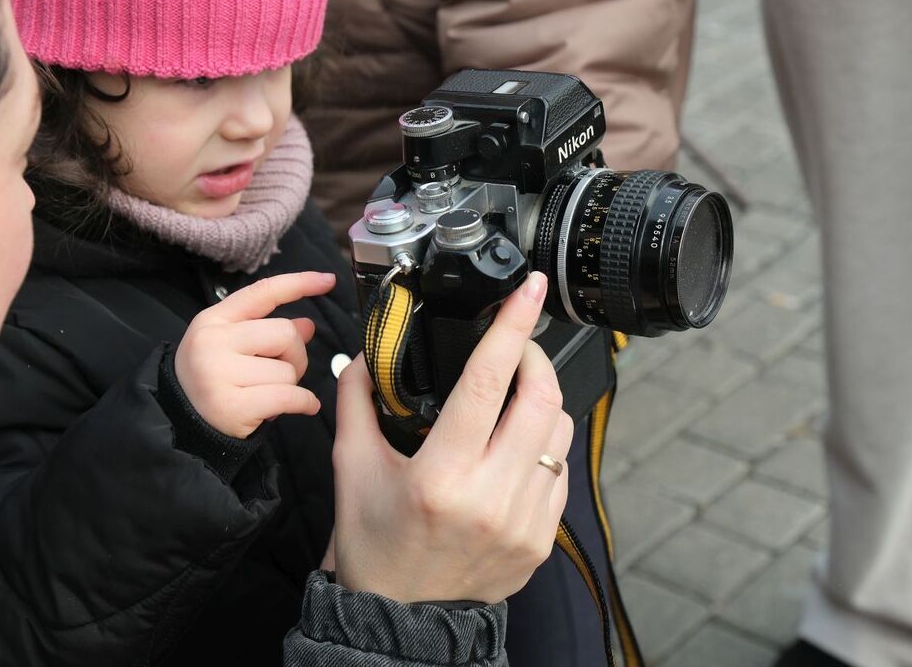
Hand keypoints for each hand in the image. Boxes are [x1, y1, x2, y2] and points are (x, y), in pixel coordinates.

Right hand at [175, 272, 336, 437]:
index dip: (299, 283)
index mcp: (213, 320)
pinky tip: (302, 405)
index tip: (328, 280)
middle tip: (281, 373)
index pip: (262, 292)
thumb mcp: (233, 346)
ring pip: (287, 371)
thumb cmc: (213, 380)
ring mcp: (218, 373)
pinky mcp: (231, 406)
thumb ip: (268, 331)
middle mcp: (212, 341)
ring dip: (289, 385)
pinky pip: (289, 397)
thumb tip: (307, 324)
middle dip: (295, 355)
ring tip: (268, 394)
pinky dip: (304, 402)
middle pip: (285, 333)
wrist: (180, 423)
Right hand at [331, 271, 572, 604]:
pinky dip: (544, 447)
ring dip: (542, 402)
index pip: (487, 382)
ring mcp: (524, 521)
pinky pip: (560, 471)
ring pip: (559, 432)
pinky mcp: (542, 538)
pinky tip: (514, 449)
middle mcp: (491, 498)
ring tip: (510, 400)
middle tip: (515, 345)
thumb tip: (363, 354)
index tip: (528, 290)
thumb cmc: (374, 547)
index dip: (511, 328)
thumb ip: (357, 405)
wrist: (401, 620)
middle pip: (541, 399)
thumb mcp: (352, 472)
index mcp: (442, 476)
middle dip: (535, 356)